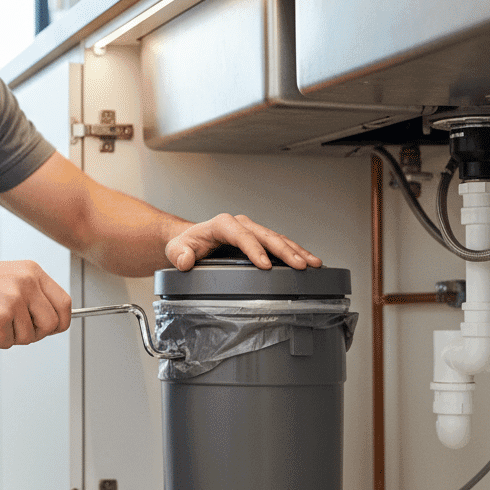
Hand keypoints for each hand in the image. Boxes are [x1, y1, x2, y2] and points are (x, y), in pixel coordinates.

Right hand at [0, 260, 71, 347]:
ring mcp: (13, 299)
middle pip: (52, 324)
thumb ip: (33, 295)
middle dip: (35, 334)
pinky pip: (6, 343)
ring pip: (29, 337)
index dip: (59, 321)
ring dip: (9, 337)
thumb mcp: (9, 279)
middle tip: (14, 329)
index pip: (64, 303)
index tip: (50, 328)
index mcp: (31, 271)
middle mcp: (26, 282)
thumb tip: (52, 321)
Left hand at [164, 214, 320, 271]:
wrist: (189, 241)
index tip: (264, 265)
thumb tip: (186, 261)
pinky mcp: (259, 241)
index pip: (241, 235)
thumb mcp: (176, 249)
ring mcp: (252, 232)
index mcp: (222, 224)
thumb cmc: (185, 244)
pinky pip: (279, 245)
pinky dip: (295, 253)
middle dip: (285, 251)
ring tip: (313, 264)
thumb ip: (179, 255)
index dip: (254, 250)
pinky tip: (308, 263)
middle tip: (301, 265)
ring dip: (296, 251)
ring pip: (278, 239)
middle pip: (266, 236)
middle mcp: (241, 225)